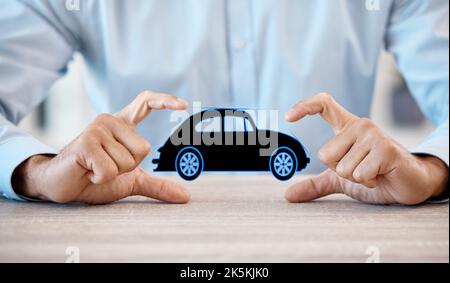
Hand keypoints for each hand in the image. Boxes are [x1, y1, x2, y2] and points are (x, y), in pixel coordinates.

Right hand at [12, 91, 190, 203]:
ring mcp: (97, 129)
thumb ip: (157, 185)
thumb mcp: (132, 180)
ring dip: (112, 173)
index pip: (146, 102)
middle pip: (143, 149)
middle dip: (128, 167)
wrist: (63, 185)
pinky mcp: (85, 143)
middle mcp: (110, 121)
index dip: (165, 101)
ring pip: (127, 161)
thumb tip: (185, 196)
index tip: (184, 105)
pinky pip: (109, 169)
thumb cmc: (95, 178)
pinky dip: (99, 178)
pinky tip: (87, 172)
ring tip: (94, 168)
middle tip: (106, 166)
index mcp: (122, 125)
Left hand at [284, 93, 447, 204]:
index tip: (288, 117)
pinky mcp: (386, 149)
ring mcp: (374, 135)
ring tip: (373, 172)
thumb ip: (315, 184)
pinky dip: (368, 182)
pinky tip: (381, 176)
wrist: (409, 185)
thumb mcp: (339, 180)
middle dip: (339, 171)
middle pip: (325, 155)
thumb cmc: (375, 176)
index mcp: (347, 127)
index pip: (324, 105)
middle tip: (360, 170)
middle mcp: (360, 125)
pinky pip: (359, 173)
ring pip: (342, 167)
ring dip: (356, 178)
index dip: (304, 107)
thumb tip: (288, 195)